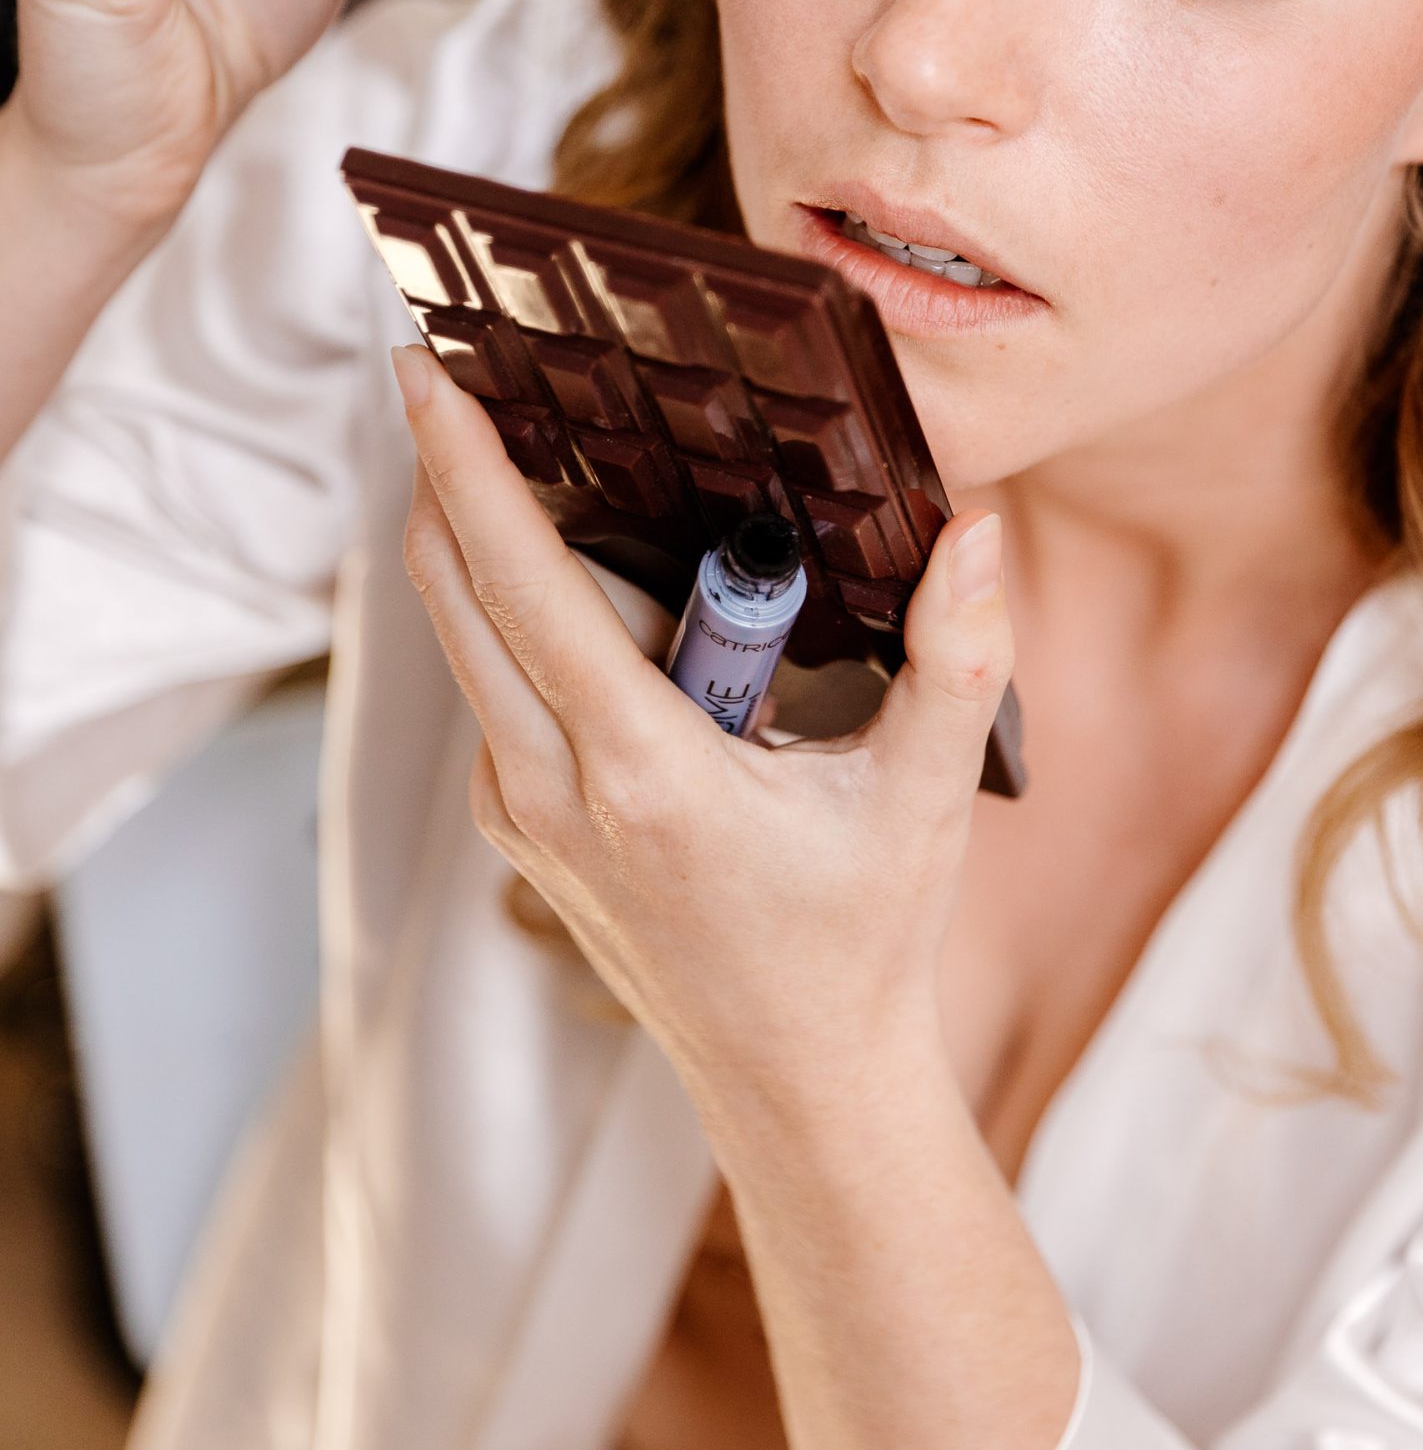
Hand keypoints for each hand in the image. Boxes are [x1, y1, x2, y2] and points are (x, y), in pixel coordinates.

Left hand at [391, 342, 1012, 1120]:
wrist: (797, 1081)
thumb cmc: (862, 941)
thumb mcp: (924, 797)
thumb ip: (959, 656)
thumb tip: (976, 527)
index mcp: (641, 771)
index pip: (523, 587)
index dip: (465, 470)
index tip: (420, 374)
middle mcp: (550, 791)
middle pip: (456, 593)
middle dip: (443, 474)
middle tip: (451, 368)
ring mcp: (519, 815)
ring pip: (470, 640)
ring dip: (489, 545)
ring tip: (540, 452)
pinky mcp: (519, 826)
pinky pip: (497, 688)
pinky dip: (517, 615)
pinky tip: (586, 580)